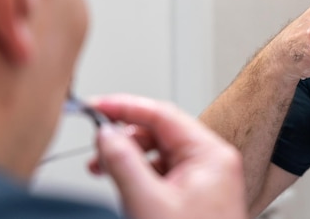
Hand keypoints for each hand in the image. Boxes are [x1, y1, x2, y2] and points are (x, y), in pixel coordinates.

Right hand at [92, 94, 246, 218]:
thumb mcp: (148, 202)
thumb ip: (123, 163)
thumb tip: (106, 134)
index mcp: (210, 154)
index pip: (162, 114)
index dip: (125, 107)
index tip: (97, 106)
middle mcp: (212, 161)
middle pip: (161, 132)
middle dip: (126, 137)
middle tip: (97, 147)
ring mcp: (206, 178)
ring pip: (160, 152)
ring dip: (130, 156)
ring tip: (104, 168)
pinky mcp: (197, 194)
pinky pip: (165, 172)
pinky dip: (141, 173)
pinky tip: (124, 184)